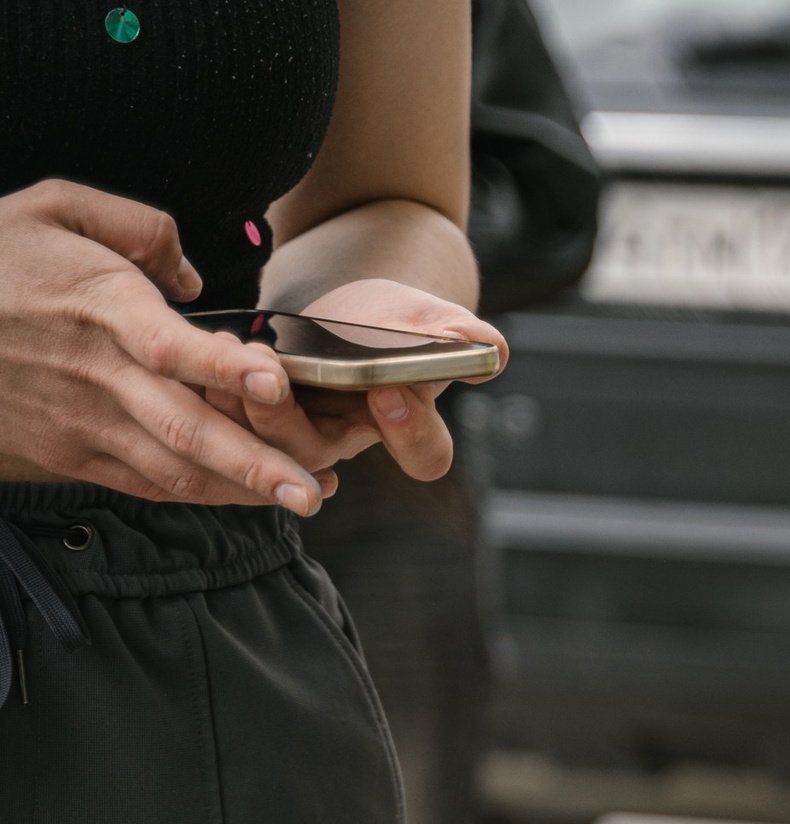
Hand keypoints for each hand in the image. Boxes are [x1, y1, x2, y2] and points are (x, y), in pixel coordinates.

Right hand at [0, 180, 326, 510]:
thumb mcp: (56, 207)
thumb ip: (138, 227)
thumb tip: (193, 276)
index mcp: (101, 308)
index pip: (168, 345)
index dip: (223, 368)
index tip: (274, 384)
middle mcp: (98, 375)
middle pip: (183, 428)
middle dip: (253, 463)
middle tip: (312, 490)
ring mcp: (85, 421)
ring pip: (172, 469)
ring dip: (240, 491)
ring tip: (304, 500)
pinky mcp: (72, 453)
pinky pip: (146, 483)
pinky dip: (201, 496)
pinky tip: (250, 499)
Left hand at [227, 278, 507, 483]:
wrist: (350, 310)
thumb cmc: (398, 320)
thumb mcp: (433, 318)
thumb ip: (464, 336)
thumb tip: (488, 350)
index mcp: (406, 426)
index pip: (423, 455)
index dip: (408, 432)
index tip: (388, 390)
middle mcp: (350, 439)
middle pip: (318, 453)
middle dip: (286, 421)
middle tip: (273, 377)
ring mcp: (300, 432)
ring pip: (265, 443)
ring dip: (240, 405)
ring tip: (232, 353)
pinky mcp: (256, 416)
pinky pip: (231, 422)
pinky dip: (215, 391)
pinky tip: (208, 353)